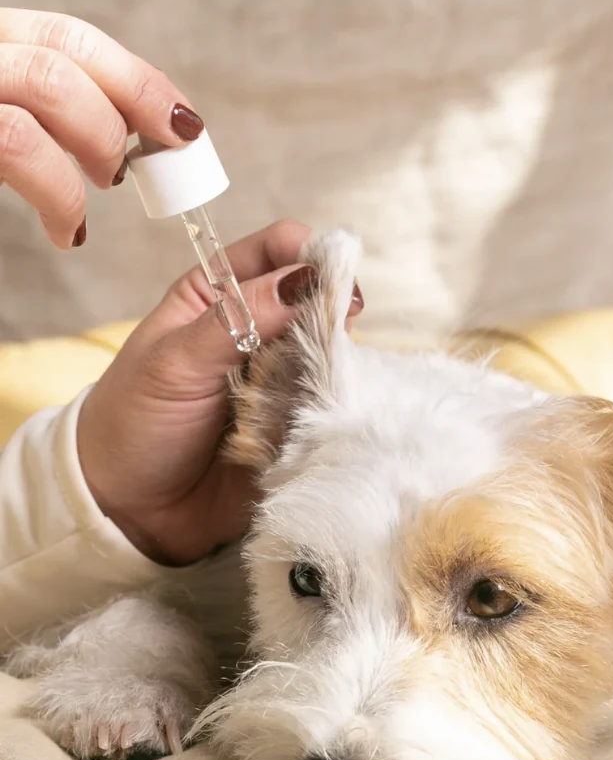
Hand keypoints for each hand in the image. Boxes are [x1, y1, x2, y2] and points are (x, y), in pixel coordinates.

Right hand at [0, 7, 201, 247]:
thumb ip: (36, 109)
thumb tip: (124, 134)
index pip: (66, 36)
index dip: (136, 80)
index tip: (181, 124)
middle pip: (62, 53)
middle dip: (122, 115)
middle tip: (130, 171)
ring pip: (43, 85)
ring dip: (90, 150)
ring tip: (84, 208)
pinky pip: (15, 141)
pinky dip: (59, 195)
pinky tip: (66, 230)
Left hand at [77, 220, 363, 565]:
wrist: (131, 509)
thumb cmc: (135, 423)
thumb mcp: (176, 360)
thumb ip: (239, 317)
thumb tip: (306, 278)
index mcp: (220, 295)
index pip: (281, 250)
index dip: (311, 256)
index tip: (329, 282)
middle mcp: (259, 331)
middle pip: (320, 300)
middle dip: (330, 315)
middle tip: (330, 339)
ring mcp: (284, 377)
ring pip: (334, 353)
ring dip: (332, 366)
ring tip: (312, 389)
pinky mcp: (300, 424)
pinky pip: (334, 405)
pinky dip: (334, 408)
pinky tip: (319, 420)